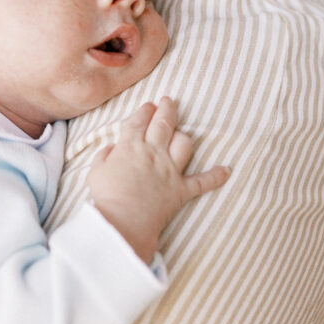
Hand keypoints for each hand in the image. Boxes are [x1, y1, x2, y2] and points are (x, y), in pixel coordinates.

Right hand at [86, 98, 229, 264]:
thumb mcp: (96, 172)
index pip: (138, 120)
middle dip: (166, 108)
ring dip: (183, 136)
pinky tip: (227, 170)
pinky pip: (203, 181)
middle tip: (168, 101)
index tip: (148, 106)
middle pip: (163, 123)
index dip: (144, 110)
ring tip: (181, 133)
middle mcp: (153, 153)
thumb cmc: (107, 197)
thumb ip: (104, 155)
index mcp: (130, 147)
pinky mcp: (181, 190)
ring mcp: (169, 170)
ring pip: (184, 144)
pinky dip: (216, 176)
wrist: (124, 223)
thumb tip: (112, 148)